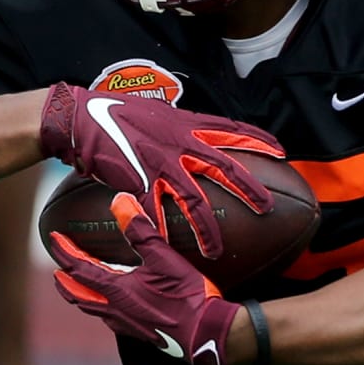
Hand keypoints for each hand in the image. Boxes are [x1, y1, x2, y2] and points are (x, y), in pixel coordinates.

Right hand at [38, 82, 284, 257]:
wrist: (83, 118)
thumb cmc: (115, 112)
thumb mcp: (156, 111)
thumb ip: (176, 124)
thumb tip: (188, 129)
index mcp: (186, 125)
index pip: (232, 130)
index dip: (258, 140)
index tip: (280, 151)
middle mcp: (180, 144)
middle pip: (225, 168)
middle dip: (249, 189)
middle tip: (267, 208)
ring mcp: (161, 164)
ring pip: (194, 201)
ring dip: (207, 228)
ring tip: (216, 250)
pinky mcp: (140, 181)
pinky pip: (156, 214)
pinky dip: (163, 233)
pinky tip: (171, 253)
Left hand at [51, 193, 242, 364]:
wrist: (206, 332)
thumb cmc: (187, 296)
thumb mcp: (164, 257)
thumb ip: (140, 229)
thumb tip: (120, 202)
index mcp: (117, 290)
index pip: (80, 268)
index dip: (65, 251)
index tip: (54, 238)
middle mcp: (116, 310)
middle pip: (78, 295)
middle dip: (65, 281)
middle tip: (57, 269)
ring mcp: (127, 323)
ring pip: (93, 308)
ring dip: (80, 294)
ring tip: (78, 285)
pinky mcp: (140, 331)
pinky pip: (110, 317)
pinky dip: (101, 305)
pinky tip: (113, 302)